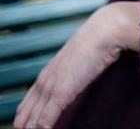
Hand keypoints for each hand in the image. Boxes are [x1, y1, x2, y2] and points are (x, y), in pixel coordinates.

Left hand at [14, 2, 139, 127]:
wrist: (103, 31)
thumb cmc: (95, 42)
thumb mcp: (78, 60)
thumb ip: (71, 73)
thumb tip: (75, 80)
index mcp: (47, 72)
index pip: (27, 102)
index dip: (24, 117)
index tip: (25, 126)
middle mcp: (45, 80)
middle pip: (25, 113)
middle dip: (25, 125)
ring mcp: (52, 86)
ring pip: (32, 119)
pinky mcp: (61, 92)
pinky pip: (46, 118)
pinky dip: (43, 127)